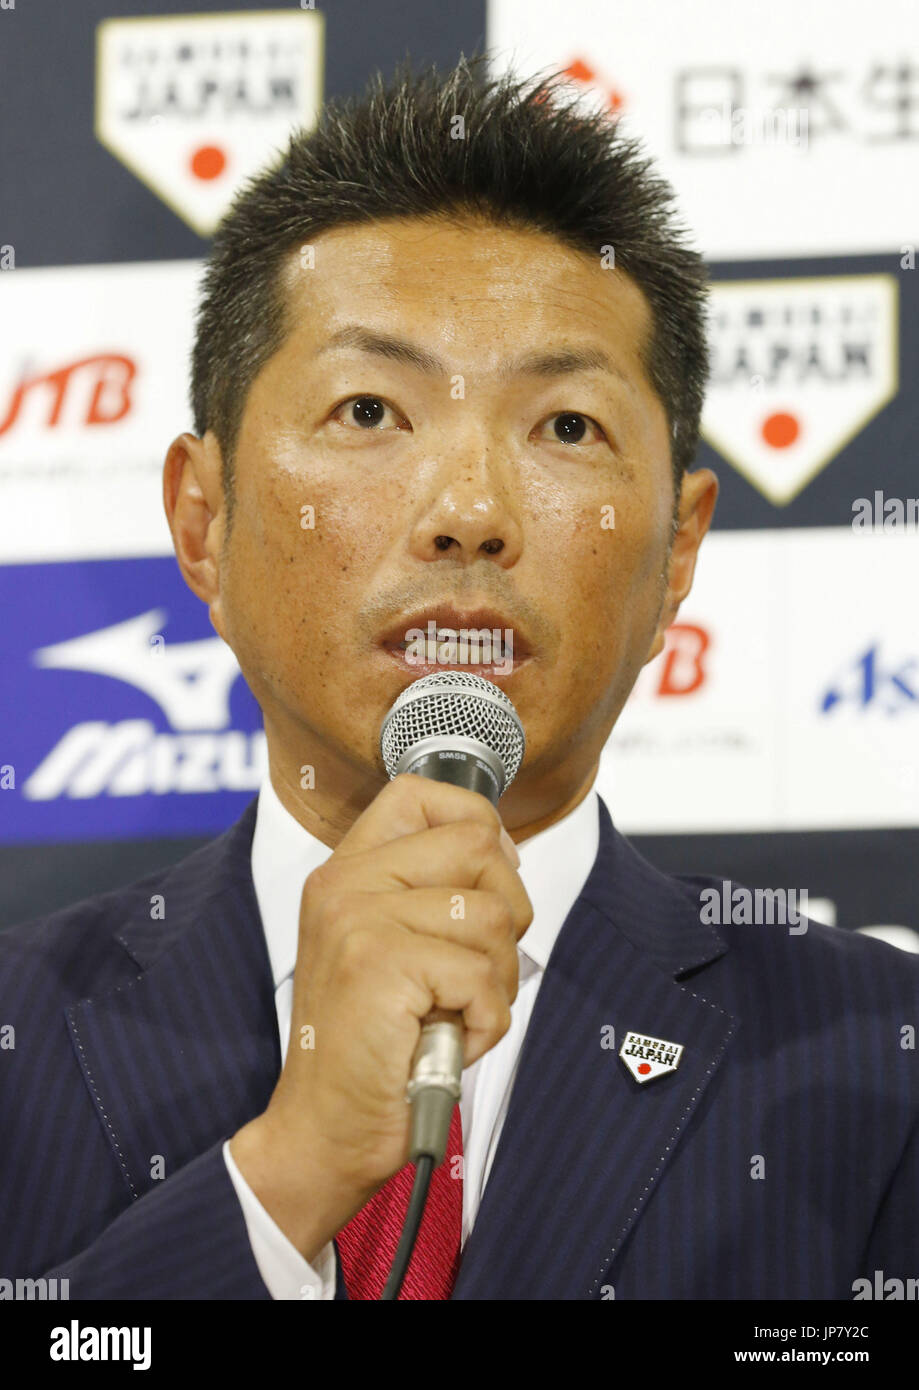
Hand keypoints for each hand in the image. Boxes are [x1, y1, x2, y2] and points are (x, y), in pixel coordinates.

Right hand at [229, 773, 531, 1260]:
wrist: (326, 1128)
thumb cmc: (375, 1044)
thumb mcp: (392, 945)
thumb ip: (431, 889)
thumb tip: (504, 847)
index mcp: (346, 870)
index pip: (422, 794)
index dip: (476, 826)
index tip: (482, 883)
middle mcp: (344, 883)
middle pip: (479, 845)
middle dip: (504, 914)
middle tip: (470, 970)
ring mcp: (357, 920)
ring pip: (491, 915)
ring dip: (496, 979)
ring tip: (453, 1011)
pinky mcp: (379, 964)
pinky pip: (483, 975)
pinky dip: (486, 1021)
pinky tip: (448, 1038)